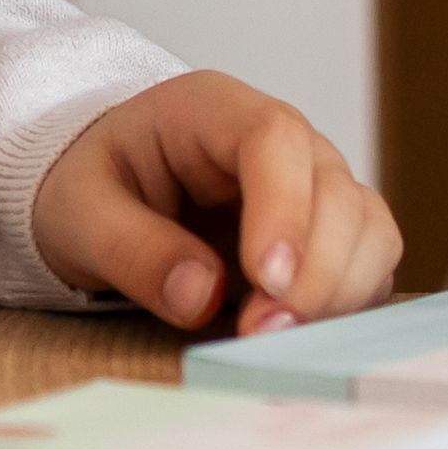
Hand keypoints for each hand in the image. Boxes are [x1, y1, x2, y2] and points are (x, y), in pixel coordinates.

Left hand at [22, 73, 404, 339]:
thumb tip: (202, 296)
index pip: (276, 140)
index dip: (284, 209)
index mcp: (215, 110)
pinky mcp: (326, 236)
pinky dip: (346, 302)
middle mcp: (284, 143)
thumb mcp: (78, 212)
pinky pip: (367, 264)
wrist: (101, 197)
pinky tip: (298, 332)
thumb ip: (133, 249)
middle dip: (313, 270)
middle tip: (261, 332)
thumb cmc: (89, 188)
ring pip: (368, 228)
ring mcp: (314, 187)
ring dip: (338, 290)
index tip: (267, 280)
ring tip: (276, 337)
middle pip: (337, 189)